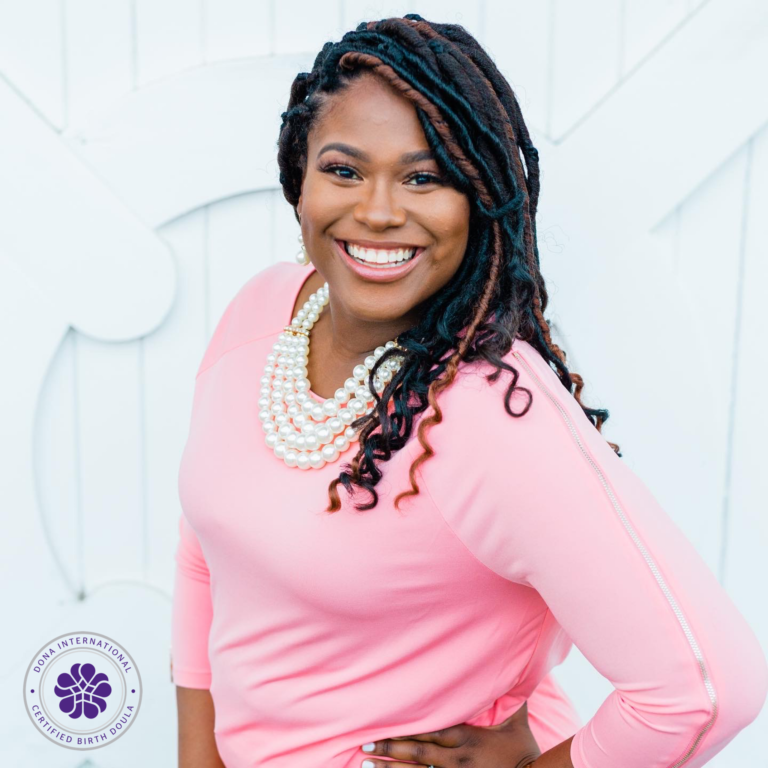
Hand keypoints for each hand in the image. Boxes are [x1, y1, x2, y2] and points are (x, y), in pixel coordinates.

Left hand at [359, 700, 540, 767]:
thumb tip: (515, 665)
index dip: (406, 727)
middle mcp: (457, 760)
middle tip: (365, 743)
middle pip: (418, 752)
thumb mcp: (517, 721)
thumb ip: (510, 695)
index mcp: (467, 738)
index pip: (431, 730)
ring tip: (368, 764)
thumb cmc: (524, 751)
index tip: (384, 722)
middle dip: (390, 748)